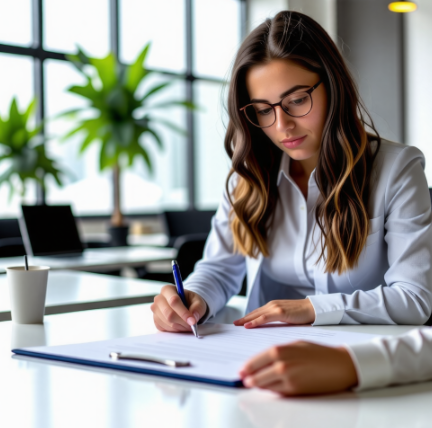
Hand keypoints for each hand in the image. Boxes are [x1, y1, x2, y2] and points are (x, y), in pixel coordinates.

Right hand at [151, 285, 207, 332]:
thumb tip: (194, 317)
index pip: (173, 301)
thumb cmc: (190, 302)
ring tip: (188, 324)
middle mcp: (159, 299)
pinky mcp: (156, 321)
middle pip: (169, 313)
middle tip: (192, 325)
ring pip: (167, 323)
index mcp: (168, 289)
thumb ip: (198, 308)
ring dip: (180, 327)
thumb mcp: (198, 301)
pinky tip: (180, 325)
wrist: (185, 306)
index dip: (183, 312)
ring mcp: (155, 310)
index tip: (193, 321)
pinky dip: (175, 330)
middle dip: (182, 321)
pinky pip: (165, 329)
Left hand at [233, 299, 314, 327]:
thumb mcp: (286, 318)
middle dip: (243, 319)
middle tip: (233, 325)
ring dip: (245, 320)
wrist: (314, 309)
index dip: (247, 318)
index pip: (256, 313)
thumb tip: (268, 331)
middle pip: (253, 313)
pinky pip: (264, 318)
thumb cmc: (302, 315)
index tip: (238, 324)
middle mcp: (272, 305)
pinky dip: (255, 321)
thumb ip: (276, 322)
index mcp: (273, 307)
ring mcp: (275, 308)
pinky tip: (248, 326)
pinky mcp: (280, 312)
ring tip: (236, 325)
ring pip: (256, 314)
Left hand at [239, 341, 357, 395]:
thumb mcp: (295, 345)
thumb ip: (279, 352)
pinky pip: (277, 392)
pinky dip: (271, 390)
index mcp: (280, 350)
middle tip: (243, 379)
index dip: (247, 366)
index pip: (256, 360)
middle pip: (257, 374)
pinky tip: (268, 388)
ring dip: (258, 385)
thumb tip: (265, 359)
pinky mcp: (295, 390)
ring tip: (252, 384)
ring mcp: (287, 379)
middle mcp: (281, 364)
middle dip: (249, 377)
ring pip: (265, 385)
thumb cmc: (318, 352)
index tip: (242, 370)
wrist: (339, 364)